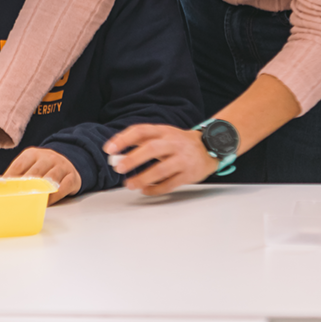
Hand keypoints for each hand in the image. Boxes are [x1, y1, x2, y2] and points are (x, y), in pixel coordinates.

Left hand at [3, 148, 80, 204]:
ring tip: (30, 203)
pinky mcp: (72, 176)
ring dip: (39, 193)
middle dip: (24, 187)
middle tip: (16, 199)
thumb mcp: (30, 165)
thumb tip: (0, 189)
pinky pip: (62, 188)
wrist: (69, 163)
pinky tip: (46, 202)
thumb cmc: (44, 168)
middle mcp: (48, 157)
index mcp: (33, 153)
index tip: (4, 191)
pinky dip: (53, 197)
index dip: (10, 179)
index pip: (19, 165)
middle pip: (34, 173)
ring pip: (49, 180)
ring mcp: (61, 166)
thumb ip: (18, 174)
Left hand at [102, 124, 218, 195]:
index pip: (141, 131)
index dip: (124, 139)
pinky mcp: (189, 174)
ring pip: (161, 169)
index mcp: (164, 131)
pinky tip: (145, 190)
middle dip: (133, 158)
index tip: (109, 149)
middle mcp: (174, 143)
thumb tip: (115, 152)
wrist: (210, 147)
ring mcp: (183, 159)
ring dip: (143, 178)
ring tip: (129, 184)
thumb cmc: (179, 143)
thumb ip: (141, 141)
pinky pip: (170, 184)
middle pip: (152, 149)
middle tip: (119, 168)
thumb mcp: (163, 135)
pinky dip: (155, 189)